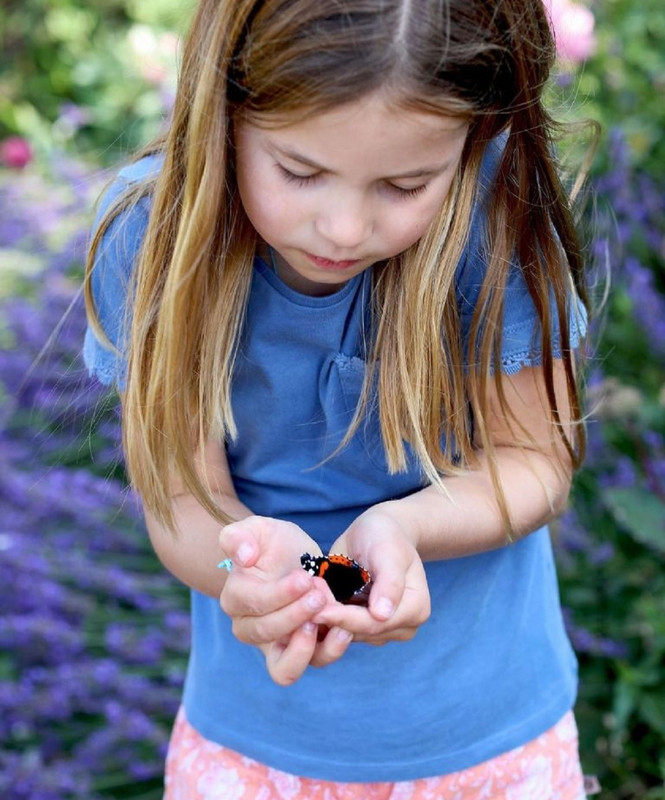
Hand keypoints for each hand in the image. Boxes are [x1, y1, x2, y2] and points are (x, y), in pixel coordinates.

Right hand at [219, 516, 352, 683]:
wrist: (295, 560)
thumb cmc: (273, 544)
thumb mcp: (258, 529)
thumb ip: (239, 537)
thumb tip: (243, 557)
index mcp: (235, 598)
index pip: (252, 604)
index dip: (279, 594)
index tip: (304, 578)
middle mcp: (249, 628)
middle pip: (266, 634)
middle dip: (295, 615)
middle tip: (319, 594)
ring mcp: (274, 645)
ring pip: (285, 667)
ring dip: (309, 646)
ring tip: (330, 619)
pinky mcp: (301, 652)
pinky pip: (310, 664)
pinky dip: (329, 651)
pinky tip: (343, 629)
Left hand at [313, 505, 430, 646]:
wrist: (377, 532)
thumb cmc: (385, 535)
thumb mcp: (388, 551)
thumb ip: (389, 581)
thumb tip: (382, 614)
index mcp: (416, 609)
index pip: (375, 623)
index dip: (345, 618)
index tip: (317, 610)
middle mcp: (402, 625)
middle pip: (360, 632)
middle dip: (331, 618)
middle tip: (302, 602)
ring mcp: (382, 628)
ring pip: (347, 634)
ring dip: (325, 617)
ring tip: (305, 598)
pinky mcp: (363, 626)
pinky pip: (340, 628)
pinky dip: (325, 616)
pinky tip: (309, 601)